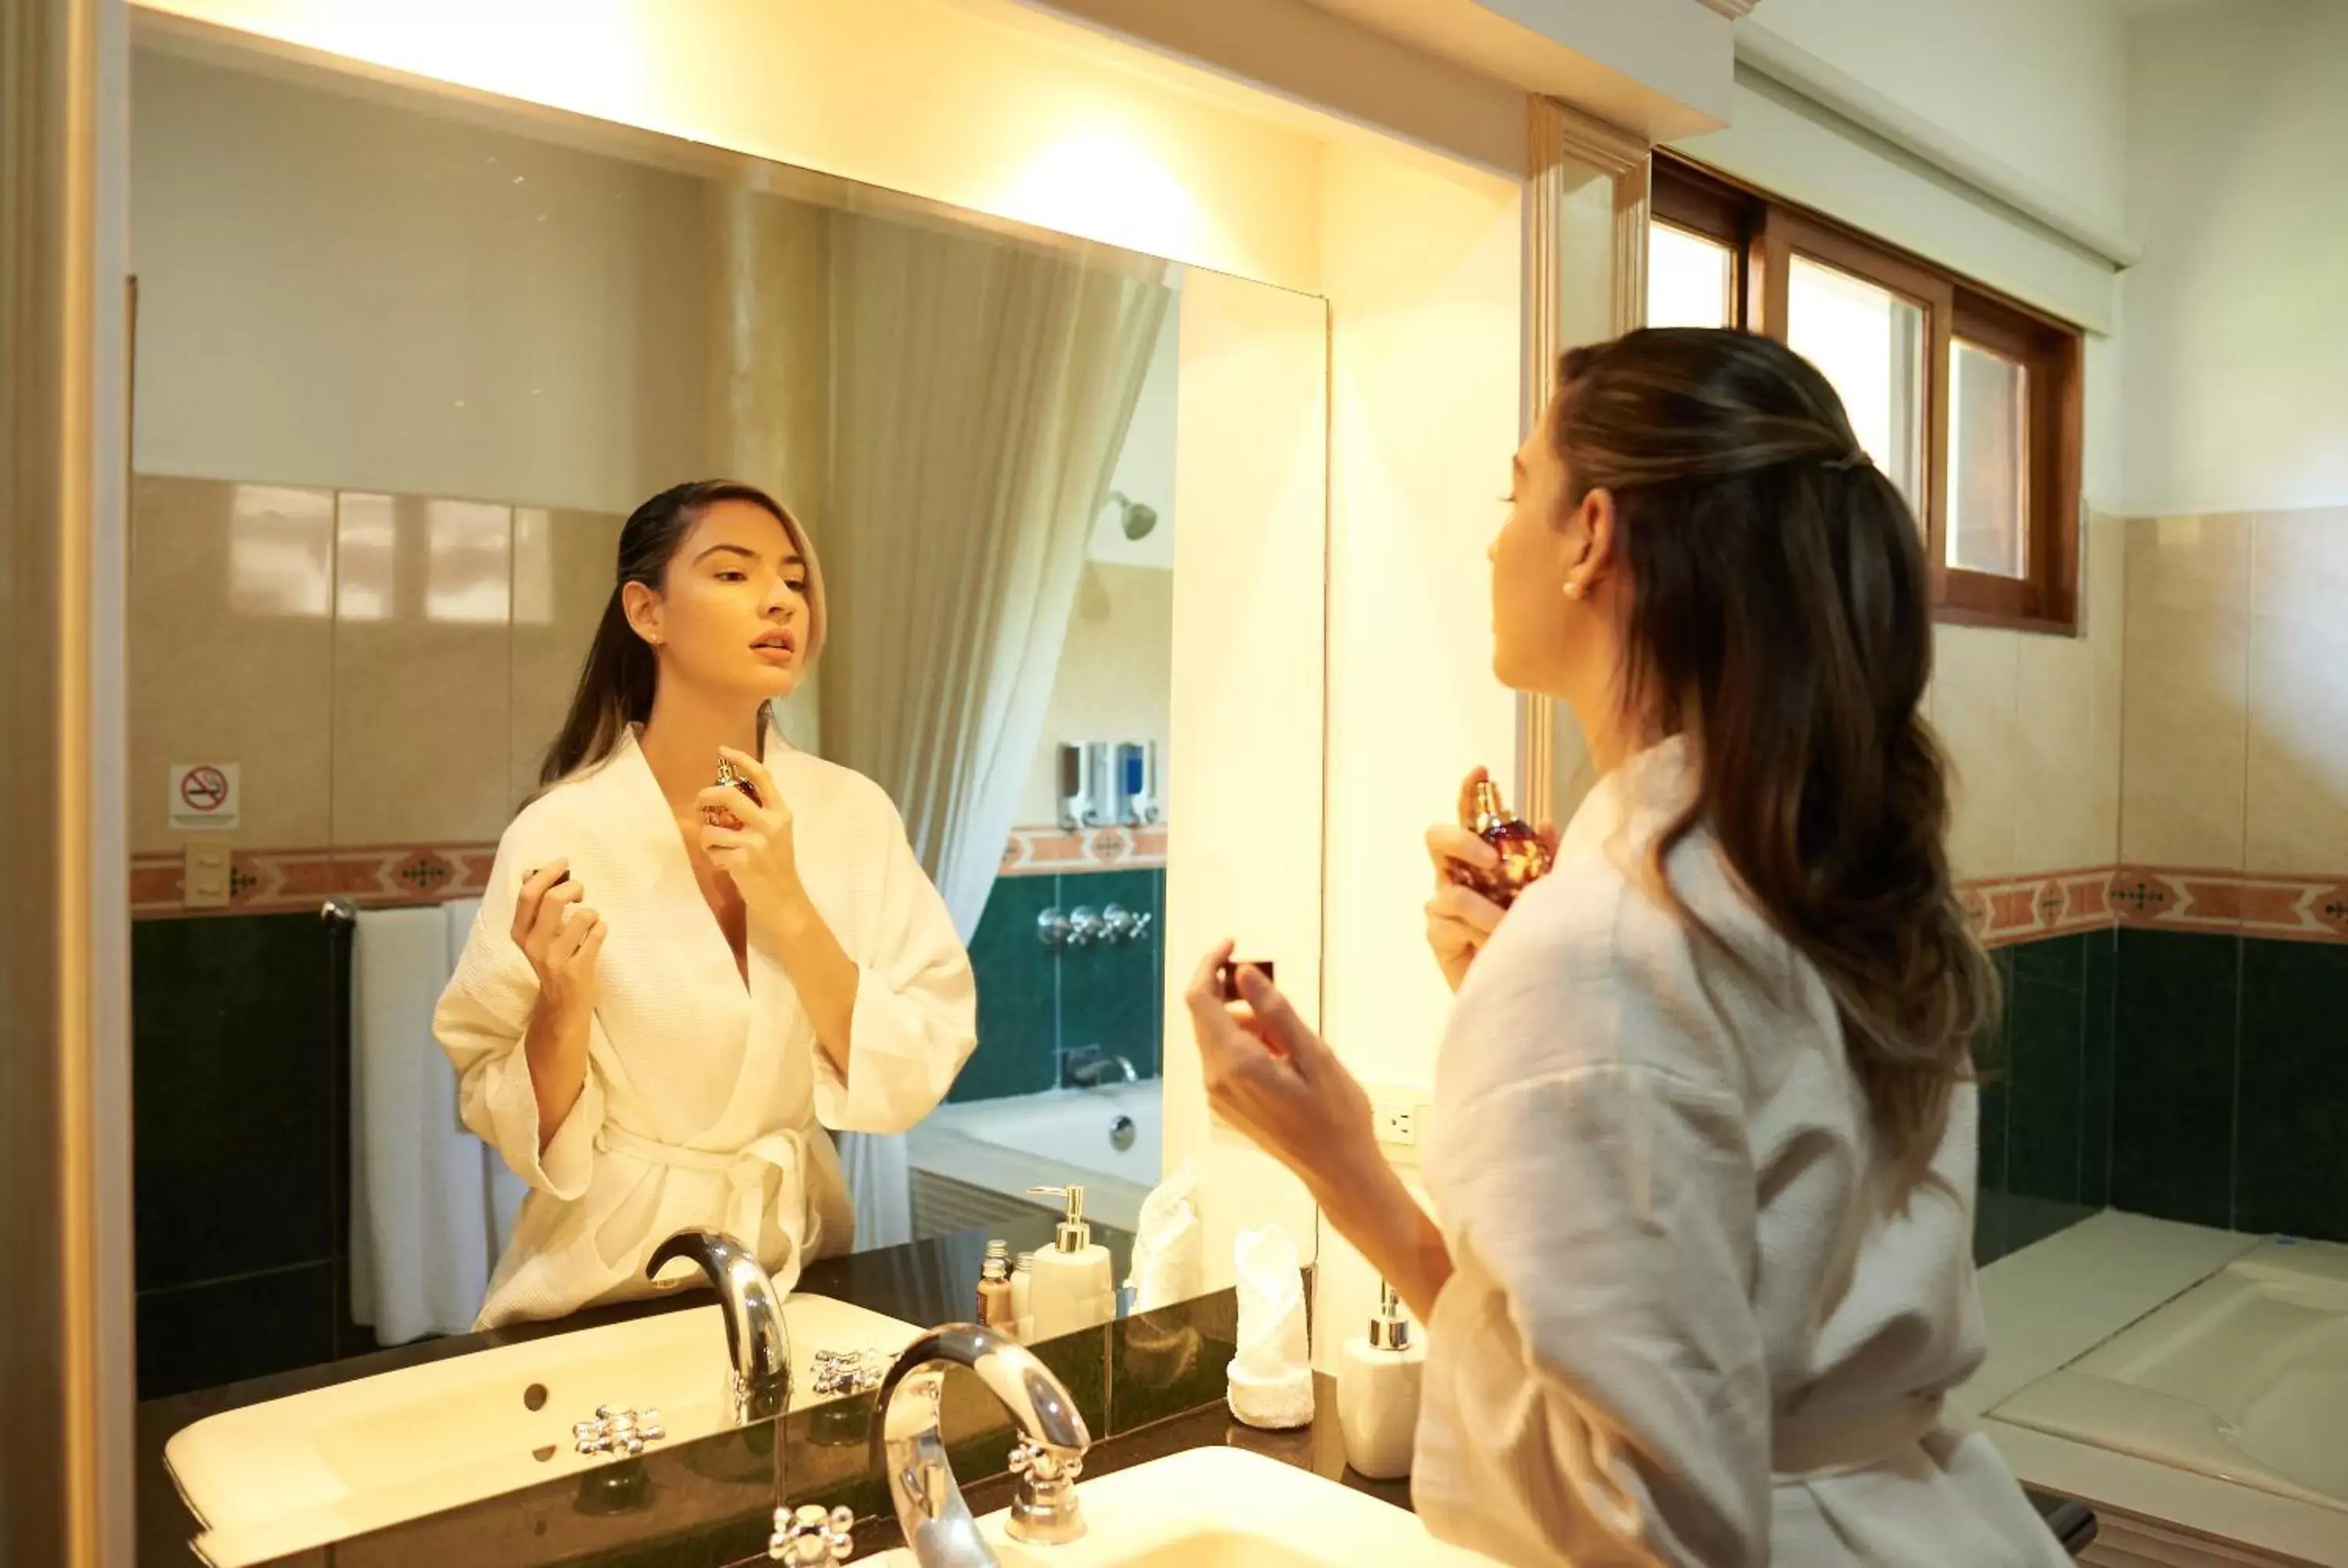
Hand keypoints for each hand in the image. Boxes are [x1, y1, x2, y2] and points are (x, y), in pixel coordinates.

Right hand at [512, 859, 603, 1025]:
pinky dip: (602, 928)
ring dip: (592, 913)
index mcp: (519, 932)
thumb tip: (531, 872)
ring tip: (588, 923)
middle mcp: (534, 945)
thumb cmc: (553, 961)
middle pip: (554, 899)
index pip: (528, 894)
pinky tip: (595, 937)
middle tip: (580, 892)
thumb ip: (534, 906)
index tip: (563, 863)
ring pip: (583, 914)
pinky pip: (598, 932)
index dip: (547, 873)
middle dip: (574, 887)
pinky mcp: (578, 969)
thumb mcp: (536, 935)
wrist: (561, 1005)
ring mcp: (556, 959)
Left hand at [697, 746, 802, 919]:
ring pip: (711, 829)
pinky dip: (714, 857)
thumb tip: (723, 796)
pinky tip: (726, 865)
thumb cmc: (777, 867)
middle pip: (727, 794)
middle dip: (705, 796)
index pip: (762, 777)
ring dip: (708, 840)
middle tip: (699, 803)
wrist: (785, 901)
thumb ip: (757, 814)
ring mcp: (755, 842)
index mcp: (781, 813)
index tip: (723, 751)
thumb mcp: (776, 834)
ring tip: (719, 850)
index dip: (741, 759)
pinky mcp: (741, 861)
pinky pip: (712, 850)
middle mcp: (770, 823)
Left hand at [1183, 941, 1376, 1201]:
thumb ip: (1275, 1012)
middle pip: (1202, 1016)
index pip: (1200, 1000)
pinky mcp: (1225, 1105)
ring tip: (1285, 1030)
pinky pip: (1222, 1059)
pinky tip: (1278, 1052)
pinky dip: (1242, 1042)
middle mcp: (1215, 1078)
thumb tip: (1243, 972)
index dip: (1209, 965)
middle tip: (1269, 983)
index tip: (1234, 945)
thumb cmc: (1337, 1112)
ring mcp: (1217, 1095)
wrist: (1338, 1170)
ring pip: (1213, 1037)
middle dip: (1227, 989)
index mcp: (1235, 1063)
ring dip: (1239, 1018)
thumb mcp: (1313, 1054)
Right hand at [1423, 766, 1557, 991]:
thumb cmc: (1536, 937)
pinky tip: (1494, 944)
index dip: (1470, 792)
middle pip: (1436, 839)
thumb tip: (1545, 822)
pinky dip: (1476, 931)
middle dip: (1461, 841)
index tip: (1481, 770)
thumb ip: (1546, 861)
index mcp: (1482, 860)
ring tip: (1507, 927)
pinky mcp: (1438, 936)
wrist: (1529, 990)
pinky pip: (1448, 922)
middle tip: (1491, 859)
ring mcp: (1443, 906)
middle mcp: (1458, 876)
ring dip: (1485, 910)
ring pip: (1449, 891)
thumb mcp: (1548, 894)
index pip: (1471, 818)